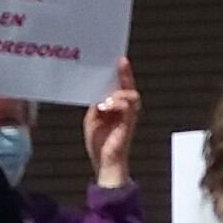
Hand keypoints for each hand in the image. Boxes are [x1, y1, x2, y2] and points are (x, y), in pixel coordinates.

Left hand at [85, 59, 138, 187]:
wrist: (104, 162)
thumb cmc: (99, 143)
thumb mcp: (92, 119)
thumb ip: (96, 104)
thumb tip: (98, 93)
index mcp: (115, 108)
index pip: (120, 87)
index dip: (121, 73)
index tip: (118, 60)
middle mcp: (125, 110)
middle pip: (128, 86)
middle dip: (125, 73)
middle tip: (121, 61)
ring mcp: (129, 116)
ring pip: (130, 94)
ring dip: (118, 93)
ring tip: (106, 100)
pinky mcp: (130, 122)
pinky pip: (128, 106)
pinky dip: (117, 103)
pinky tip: (107, 106)